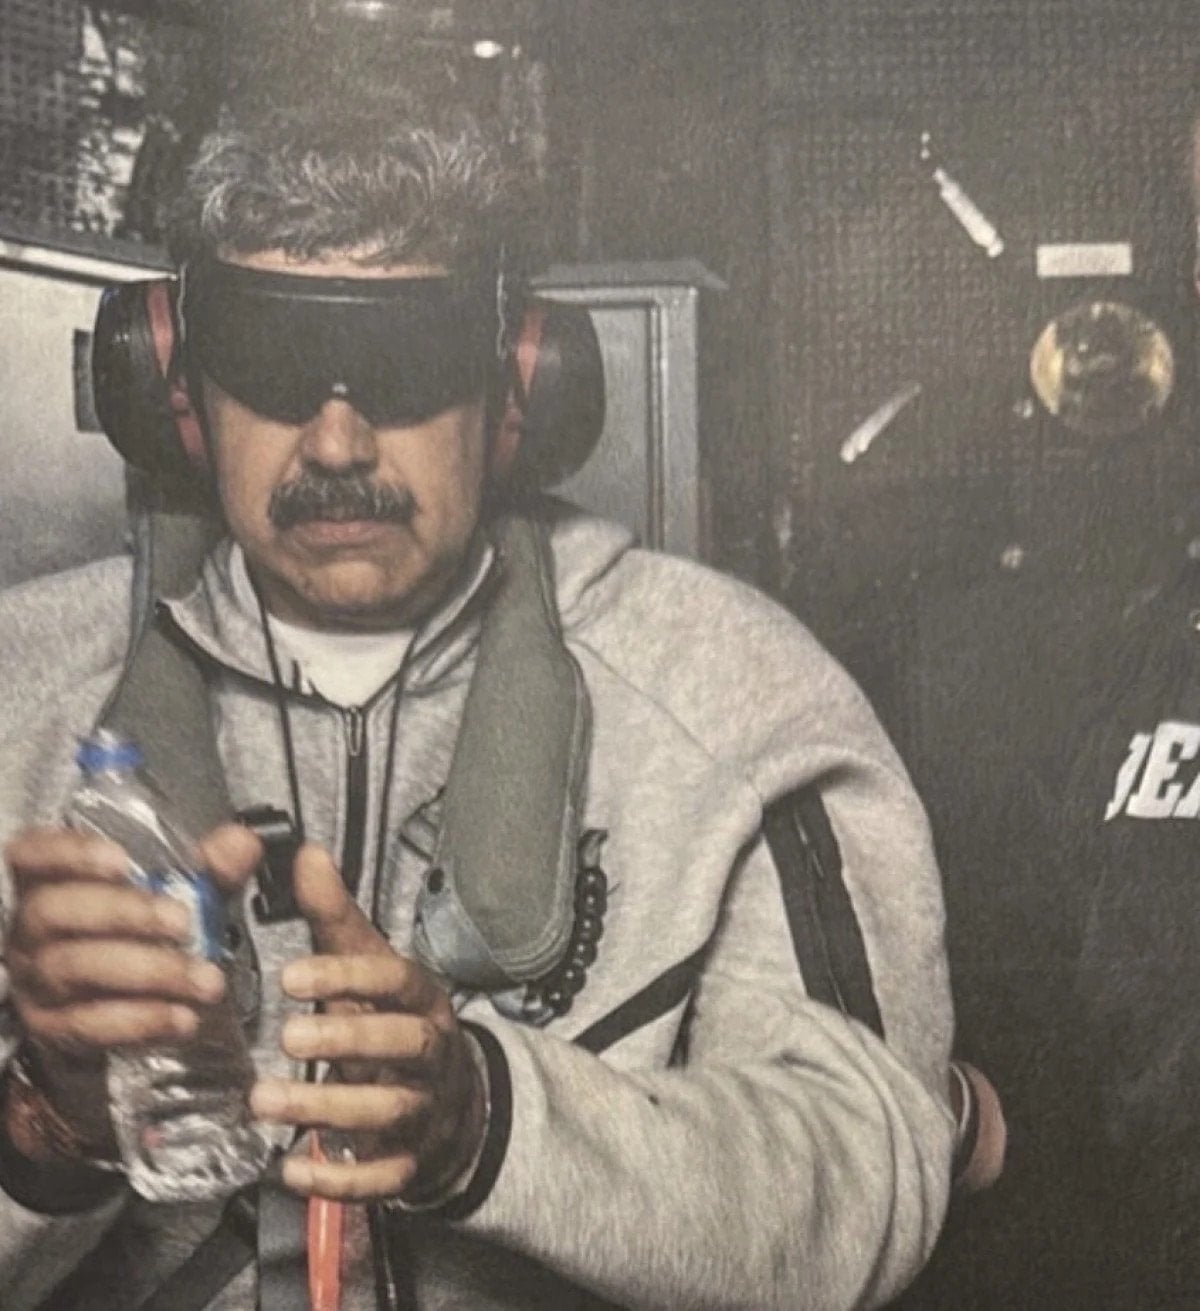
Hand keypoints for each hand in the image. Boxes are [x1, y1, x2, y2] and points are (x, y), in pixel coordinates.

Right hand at [3, 823, 260, 1154]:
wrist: (107, 1001)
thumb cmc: (138, 929)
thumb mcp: (176, 890)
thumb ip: (208, 866)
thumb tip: (243, 842)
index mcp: (52, 879)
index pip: (35, 853)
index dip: (71, 853)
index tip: (122, 861)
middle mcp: (32, 927)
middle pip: (58, 911)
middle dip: (124, 914)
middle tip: (182, 922)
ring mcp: (36, 979)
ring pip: (75, 969)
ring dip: (147, 973)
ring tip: (204, 980)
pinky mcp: (51, 1026)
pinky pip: (89, 1024)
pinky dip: (141, 1020)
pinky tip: (183, 1017)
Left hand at [250, 843, 485, 1202]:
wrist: (450, 1102)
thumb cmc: (392, 1019)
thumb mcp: (369, 964)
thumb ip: (334, 917)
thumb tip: (305, 852)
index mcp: (422, 998)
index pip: (396, 981)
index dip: (349, 977)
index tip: (291, 976)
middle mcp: (431, 1052)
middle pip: (403, 1045)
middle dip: (348, 1039)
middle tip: (286, 1035)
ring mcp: (425, 1110)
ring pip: (388, 1111)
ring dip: (327, 1108)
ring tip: (263, 1101)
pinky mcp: (409, 1163)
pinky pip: (382, 1177)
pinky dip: (340, 1179)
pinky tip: (290, 1170)